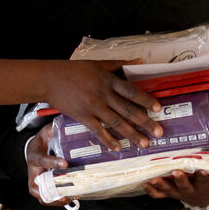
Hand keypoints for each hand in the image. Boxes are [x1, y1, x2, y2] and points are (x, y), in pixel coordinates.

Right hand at [26, 124, 72, 205]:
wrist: (33, 150)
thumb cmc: (42, 142)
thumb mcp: (47, 133)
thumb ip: (56, 130)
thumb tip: (71, 125)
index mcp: (34, 156)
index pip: (42, 160)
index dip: (53, 163)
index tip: (65, 164)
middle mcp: (33, 172)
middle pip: (37, 187)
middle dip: (54, 192)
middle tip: (68, 193)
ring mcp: (36, 182)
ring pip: (43, 197)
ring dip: (58, 200)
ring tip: (73, 196)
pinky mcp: (42, 188)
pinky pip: (49, 198)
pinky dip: (60, 201)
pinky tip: (73, 196)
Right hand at [43, 59, 163, 151]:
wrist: (50, 79)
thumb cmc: (74, 70)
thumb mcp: (98, 63)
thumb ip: (119, 64)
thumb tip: (139, 61)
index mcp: (108, 80)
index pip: (131, 91)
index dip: (145, 100)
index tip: (158, 109)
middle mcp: (103, 94)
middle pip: (128, 110)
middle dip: (145, 122)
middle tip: (158, 132)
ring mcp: (93, 107)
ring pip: (116, 122)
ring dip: (131, 134)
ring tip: (144, 144)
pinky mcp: (82, 116)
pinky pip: (98, 130)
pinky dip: (108, 140)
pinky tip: (117, 148)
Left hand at [142, 169, 208, 207]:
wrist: (205, 198)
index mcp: (208, 188)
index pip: (207, 183)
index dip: (205, 179)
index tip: (202, 172)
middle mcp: (193, 192)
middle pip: (186, 188)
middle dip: (181, 180)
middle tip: (176, 172)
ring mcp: (179, 194)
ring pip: (170, 191)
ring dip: (162, 185)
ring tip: (153, 178)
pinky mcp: (169, 194)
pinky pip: (159, 195)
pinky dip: (151, 190)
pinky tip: (144, 182)